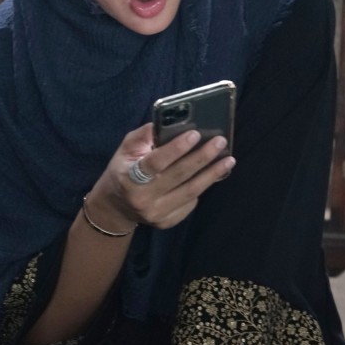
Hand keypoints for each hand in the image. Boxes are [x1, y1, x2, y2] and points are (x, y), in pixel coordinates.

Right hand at [89, 122, 234, 231]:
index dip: (176, 148)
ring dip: (212, 174)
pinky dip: (202, 188)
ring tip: (228, 160)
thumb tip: (173, 122)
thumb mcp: (126, 149)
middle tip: (220, 142)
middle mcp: (142, 198)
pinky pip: (190, 204)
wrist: (116, 207)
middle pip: (179, 176)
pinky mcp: (166, 223)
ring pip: (190, 192)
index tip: (195, 134)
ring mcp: (155, 214)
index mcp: (129, 177)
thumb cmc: (123, 170)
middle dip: (202, 157)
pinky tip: (212, 175)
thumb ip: (145, 136)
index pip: (156, 162)